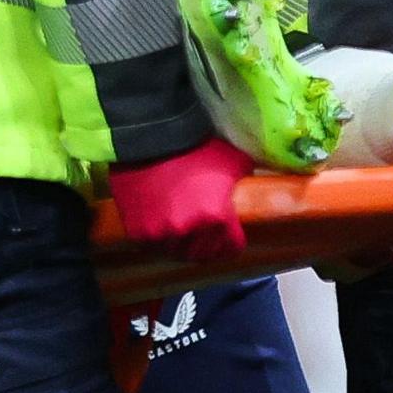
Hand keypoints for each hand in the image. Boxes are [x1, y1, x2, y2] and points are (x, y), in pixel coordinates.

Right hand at [110, 136, 250, 260]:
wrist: (150, 138)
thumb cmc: (194, 147)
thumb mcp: (232, 161)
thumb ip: (244, 183)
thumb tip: (253, 192)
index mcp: (218, 217)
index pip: (232, 248)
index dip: (231, 241)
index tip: (228, 237)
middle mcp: (191, 231)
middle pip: (204, 254)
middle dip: (206, 244)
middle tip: (203, 234)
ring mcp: (163, 234)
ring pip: (177, 252)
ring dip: (180, 243)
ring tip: (179, 229)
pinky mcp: (139, 232)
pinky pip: (153, 245)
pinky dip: (157, 238)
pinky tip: (159, 223)